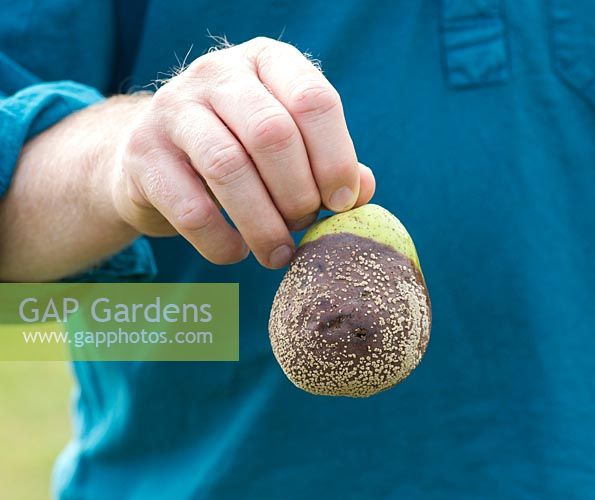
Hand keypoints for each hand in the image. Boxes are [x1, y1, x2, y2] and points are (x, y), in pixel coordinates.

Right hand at [111, 37, 374, 267]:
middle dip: (299, 193)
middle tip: (304, 225)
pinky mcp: (143, 154)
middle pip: (273, 134)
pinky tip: (237, 253)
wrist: (154, 160)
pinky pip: (190, 208)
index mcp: (268, 62)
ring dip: (264, 223)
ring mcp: (173, 108)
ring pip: (229, 168)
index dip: (337, 159)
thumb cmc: (242, 152)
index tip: (343, 202)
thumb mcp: (291, 146)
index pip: (313, 100)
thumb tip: (363, 190)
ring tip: (278, 252)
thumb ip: (330, 162)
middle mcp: (218, 74)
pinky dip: (222, 241)